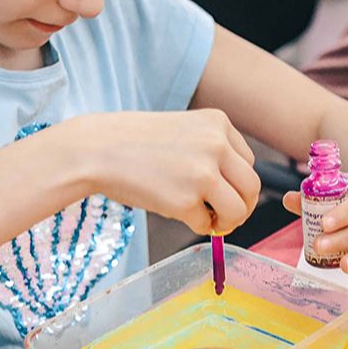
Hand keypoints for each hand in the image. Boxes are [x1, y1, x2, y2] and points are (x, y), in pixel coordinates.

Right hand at [49, 109, 260, 234]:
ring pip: (239, 210)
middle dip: (242, 206)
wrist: (95, 149)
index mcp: (218, 122)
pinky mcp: (185, 201)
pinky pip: (206, 224)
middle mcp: (217, 145)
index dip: (237, 182)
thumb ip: (211, 151)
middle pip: (252, 186)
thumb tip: (235, 192)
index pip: (248, 161)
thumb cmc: (133, 143)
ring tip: (208, 221)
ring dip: (227, 221)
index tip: (222, 192)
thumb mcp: (182, 130)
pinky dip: (197, 226)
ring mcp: (203, 173)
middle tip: (225, 216)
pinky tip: (178, 214)